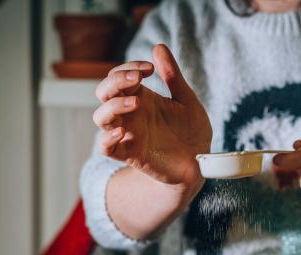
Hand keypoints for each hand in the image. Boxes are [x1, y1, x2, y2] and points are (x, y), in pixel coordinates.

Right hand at [93, 44, 211, 185]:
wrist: (199, 162)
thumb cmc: (192, 131)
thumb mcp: (186, 100)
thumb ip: (173, 76)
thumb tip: (159, 47)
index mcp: (141, 97)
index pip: (119, 76)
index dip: (128, 67)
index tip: (150, 68)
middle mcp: (130, 114)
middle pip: (104, 92)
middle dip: (116, 81)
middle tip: (138, 79)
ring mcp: (128, 133)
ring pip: (101, 117)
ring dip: (113, 106)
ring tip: (137, 103)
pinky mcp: (130, 154)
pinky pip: (105, 147)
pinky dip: (107, 139)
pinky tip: (123, 131)